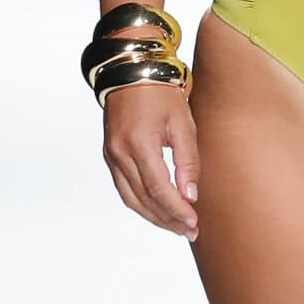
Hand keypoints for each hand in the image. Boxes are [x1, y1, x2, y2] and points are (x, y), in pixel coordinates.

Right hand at [101, 80, 199, 239]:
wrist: (131, 73)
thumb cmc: (161, 94)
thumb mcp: (183, 123)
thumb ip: (188, 161)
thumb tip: (190, 196)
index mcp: (139, 143)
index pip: (159, 188)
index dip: (176, 210)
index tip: (193, 222)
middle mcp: (120, 152)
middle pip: (144, 199)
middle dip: (168, 219)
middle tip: (190, 231)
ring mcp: (111, 155)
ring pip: (131, 198)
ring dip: (154, 216)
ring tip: (177, 226)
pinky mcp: (110, 155)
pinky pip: (124, 188)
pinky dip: (141, 203)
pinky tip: (158, 210)